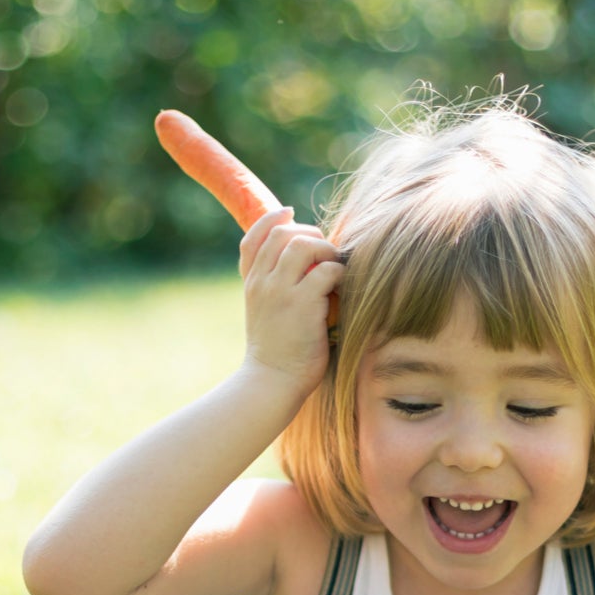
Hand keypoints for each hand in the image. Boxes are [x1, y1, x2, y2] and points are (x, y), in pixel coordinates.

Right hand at [239, 207, 343, 394]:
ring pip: (304, 244)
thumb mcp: (265, 315)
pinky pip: (326, 271)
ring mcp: (280, 291)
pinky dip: (340, 273)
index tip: (289, 213)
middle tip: (326, 250)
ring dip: (327, 250)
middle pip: (282, 233)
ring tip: (336, 267)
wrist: (271, 382)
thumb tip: (306, 267)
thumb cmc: (277, 353)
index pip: (253, 237)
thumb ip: (275, 289)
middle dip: (309, 233)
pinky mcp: (302, 304)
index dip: (271, 219)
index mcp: (251, 284)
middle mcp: (262, 282)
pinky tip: (343, 289)